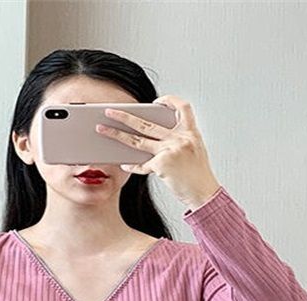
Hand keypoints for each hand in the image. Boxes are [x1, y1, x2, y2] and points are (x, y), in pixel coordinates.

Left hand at [95, 95, 221, 209]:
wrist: (204, 193)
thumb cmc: (198, 175)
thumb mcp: (194, 152)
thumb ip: (177, 141)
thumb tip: (149, 138)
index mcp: (191, 132)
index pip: (183, 107)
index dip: (170, 101)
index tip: (157, 102)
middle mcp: (180, 138)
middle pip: (147, 123)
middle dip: (125, 116)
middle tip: (109, 111)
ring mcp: (170, 151)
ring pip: (137, 140)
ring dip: (117, 134)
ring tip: (102, 129)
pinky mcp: (162, 165)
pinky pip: (141, 165)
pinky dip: (132, 166)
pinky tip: (124, 165)